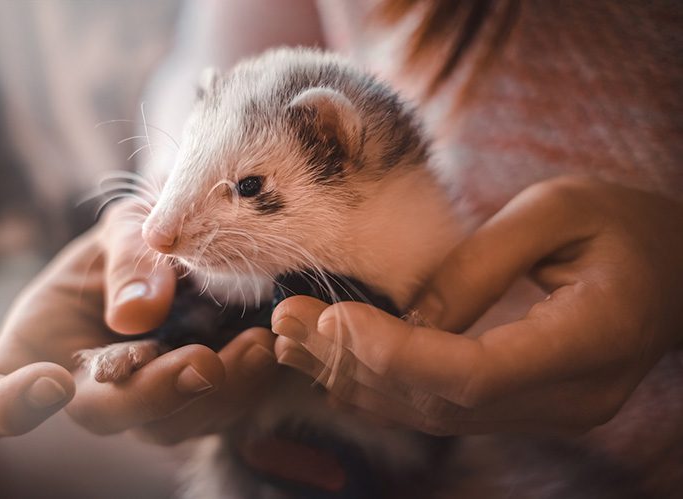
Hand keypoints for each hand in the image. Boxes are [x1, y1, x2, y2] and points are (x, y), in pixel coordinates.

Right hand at [0, 201, 276, 439]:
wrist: (179, 259)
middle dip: (155, 393)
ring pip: (172, 424)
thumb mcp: (124, 230)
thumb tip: (138, 313)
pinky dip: (247, 386)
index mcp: (38, 349)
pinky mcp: (193, 404)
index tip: (49, 383)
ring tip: (255, 348)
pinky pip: (218, 412)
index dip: (8, 406)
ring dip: (217, 393)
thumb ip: (126, 259)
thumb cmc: (132, 247)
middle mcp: (86, 390)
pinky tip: (267, 348)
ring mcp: (141, 404)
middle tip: (202, 363)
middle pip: (106, 414)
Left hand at [271, 176, 682, 434]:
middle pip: (442, 401)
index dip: (398, 353)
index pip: (476, 373)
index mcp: (591, 342)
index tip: (335, 319)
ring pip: (434, 413)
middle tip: (287, 322)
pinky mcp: (524, 404)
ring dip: (356, 378)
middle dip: (355, 363)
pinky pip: (444, 407)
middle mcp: (567, 397)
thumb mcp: (558, 209)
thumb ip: (482, 263)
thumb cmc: (623, 223)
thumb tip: (407, 316)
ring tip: (291, 341)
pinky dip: (384, 386)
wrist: (673, 265)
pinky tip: (333, 366)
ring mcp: (547, 411)